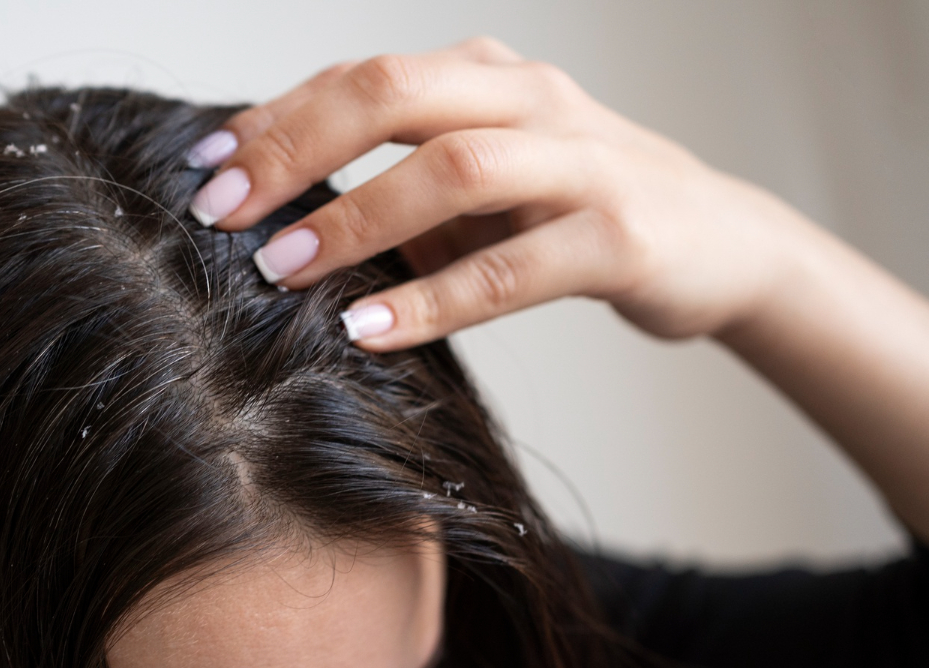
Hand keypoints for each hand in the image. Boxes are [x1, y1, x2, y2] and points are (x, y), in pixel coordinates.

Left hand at [188, 37, 803, 349]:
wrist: (725, 245)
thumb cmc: (578, 214)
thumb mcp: (483, 190)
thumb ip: (400, 188)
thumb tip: (282, 222)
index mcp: (486, 77)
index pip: (361, 78)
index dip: (275, 118)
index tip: (204, 167)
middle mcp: (530, 99)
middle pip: (394, 94)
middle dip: (295, 149)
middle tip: (223, 212)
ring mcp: (583, 160)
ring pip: (454, 168)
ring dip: (356, 220)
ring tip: (280, 270)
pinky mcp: (623, 234)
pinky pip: (516, 265)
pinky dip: (437, 299)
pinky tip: (373, 329)